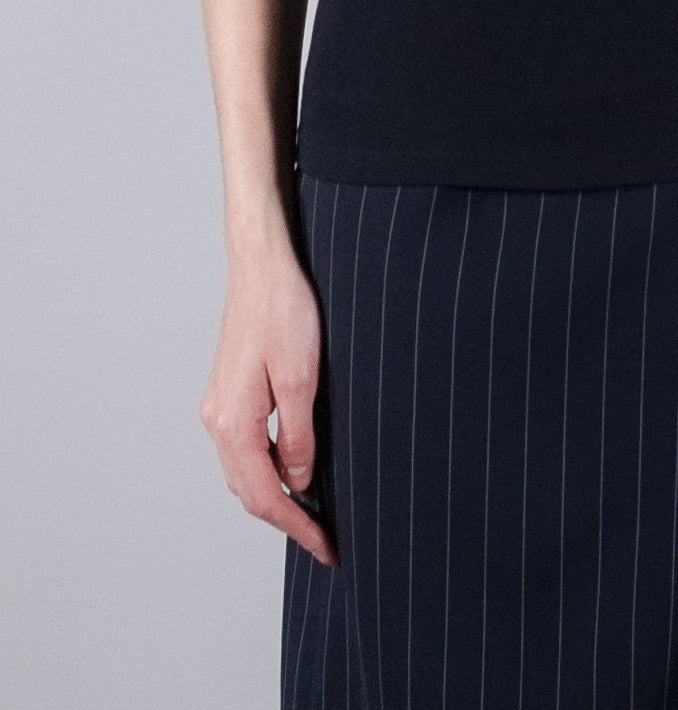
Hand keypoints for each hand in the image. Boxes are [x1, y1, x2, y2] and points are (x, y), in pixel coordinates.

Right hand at [199, 247, 337, 564]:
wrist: (261, 266)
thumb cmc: (283, 312)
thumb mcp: (302, 379)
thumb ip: (298, 438)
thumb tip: (299, 482)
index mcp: (233, 422)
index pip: (265, 496)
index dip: (296, 527)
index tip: (325, 548)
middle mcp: (216, 420)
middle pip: (248, 491)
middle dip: (285, 519)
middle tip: (324, 538)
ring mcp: (218, 406)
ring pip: (244, 471)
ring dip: (275, 496)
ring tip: (313, 512)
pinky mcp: (227, 392)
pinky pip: (244, 447)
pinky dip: (266, 468)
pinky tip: (292, 470)